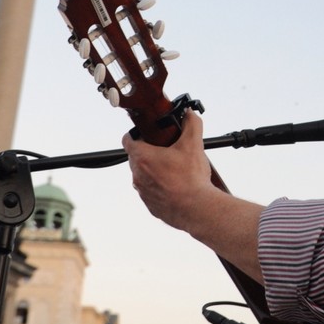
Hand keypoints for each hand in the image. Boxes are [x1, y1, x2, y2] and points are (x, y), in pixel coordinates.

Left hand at [122, 110, 216, 231]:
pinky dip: (160, 188)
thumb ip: (192, 124)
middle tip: (167, 151)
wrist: (196, 209)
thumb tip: (190, 114)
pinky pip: (151, 192)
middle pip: (137, 158)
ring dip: (154, 171)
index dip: (135, 134)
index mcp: (143, 157)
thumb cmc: (191, 179)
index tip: (145, 134)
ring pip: (143, 176)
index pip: (128, 140)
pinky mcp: (150, 205)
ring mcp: (142, 192)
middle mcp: (138, 175)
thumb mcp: (194, 144)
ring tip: (174, 170)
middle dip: (149, 153)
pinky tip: (176, 186)